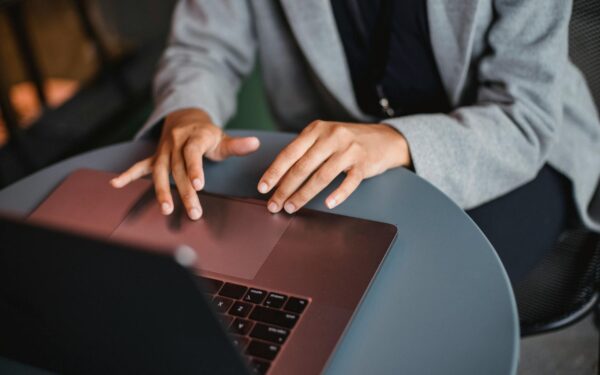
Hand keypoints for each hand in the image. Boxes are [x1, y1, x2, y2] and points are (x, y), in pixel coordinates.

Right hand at [111, 108, 259, 219]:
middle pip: (178, 169)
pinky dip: (127, 175)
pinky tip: (115, 184)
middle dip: (185, 192)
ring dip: (161, 191)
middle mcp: (175, 143)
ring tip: (166, 209)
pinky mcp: (155, 157)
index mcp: (194, 137)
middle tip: (194, 212)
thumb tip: (255, 143)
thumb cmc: (207, 133)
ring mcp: (163, 150)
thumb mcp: (222, 137)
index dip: (194, 168)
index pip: (193, 153)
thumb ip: (237, 145)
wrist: (185, 117)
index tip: (198, 185)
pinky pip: (139, 166)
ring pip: (160, 172)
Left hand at [257, 120, 410, 212]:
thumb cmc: (348, 141)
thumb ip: (305, 151)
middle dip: (285, 188)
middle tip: (274, 205)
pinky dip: (338, 193)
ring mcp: (349, 150)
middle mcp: (331, 137)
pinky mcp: (364, 163)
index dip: (275, 172)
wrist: (384, 139)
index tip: (263, 188)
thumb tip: (279, 177)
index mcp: (316, 130)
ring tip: (292, 207)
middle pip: (303, 166)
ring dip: (304, 195)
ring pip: (322, 176)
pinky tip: (328, 204)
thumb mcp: (324, 137)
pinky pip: (349, 181)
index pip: (290, 153)